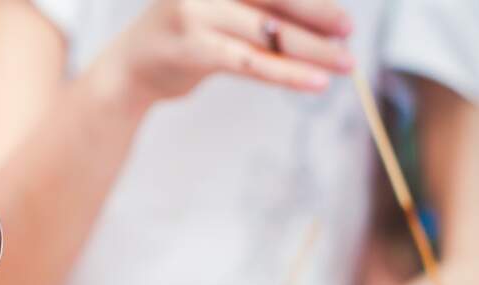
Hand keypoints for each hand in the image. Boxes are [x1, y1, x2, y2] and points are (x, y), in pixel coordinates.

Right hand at [98, 0, 353, 109]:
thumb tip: (324, 16)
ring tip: (344, 65)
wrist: (129, 68)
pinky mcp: (191, 48)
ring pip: (268, 33)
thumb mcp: (222, 8)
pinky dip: (286, 73)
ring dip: (312, 51)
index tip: (343, 17)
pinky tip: (315, 82)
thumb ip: (261, 6)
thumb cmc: (185, 34)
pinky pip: (249, 62)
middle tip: (349, 32)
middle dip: (319, 15)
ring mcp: (195, 12)